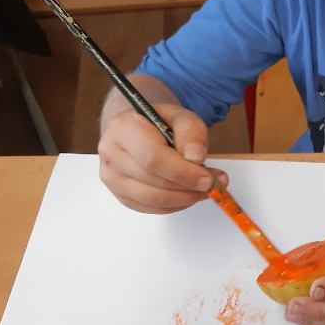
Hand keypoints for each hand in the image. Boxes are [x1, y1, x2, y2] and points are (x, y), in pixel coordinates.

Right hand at [98, 103, 227, 214]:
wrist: (137, 130)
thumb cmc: (158, 123)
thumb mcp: (180, 116)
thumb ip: (191, 131)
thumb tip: (195, 157)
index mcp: (123, 128)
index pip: (152, 158)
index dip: (182, 172)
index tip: (207, 179)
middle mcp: (111, 153)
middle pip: (153, 181)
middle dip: (188, 187)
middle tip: (213, 184)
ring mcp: (112, 177)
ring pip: (152, 198)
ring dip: (184, 199)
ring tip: (203, 190)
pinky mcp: (120, 194)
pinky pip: (149, 208)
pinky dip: (174, 205)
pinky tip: (188, 195)